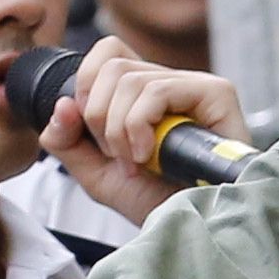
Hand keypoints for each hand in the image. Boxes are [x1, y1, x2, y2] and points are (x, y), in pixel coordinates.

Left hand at [46, 42, 244, 216]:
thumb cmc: (153, 201)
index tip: (90, 131)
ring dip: (119, 130)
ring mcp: (194, 86)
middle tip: (116, 155)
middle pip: (112, 67)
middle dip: (99, 118)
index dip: (86, 85)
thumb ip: (65, 140)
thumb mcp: (94, 173)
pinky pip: (158, 90)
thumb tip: (62, 104)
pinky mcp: (216, 94)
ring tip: (135, 161)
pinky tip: (149, 155)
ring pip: (130, 79)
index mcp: (142, 93)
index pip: (108, 51)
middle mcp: (169, 83)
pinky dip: (139, 126)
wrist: (189, 227)